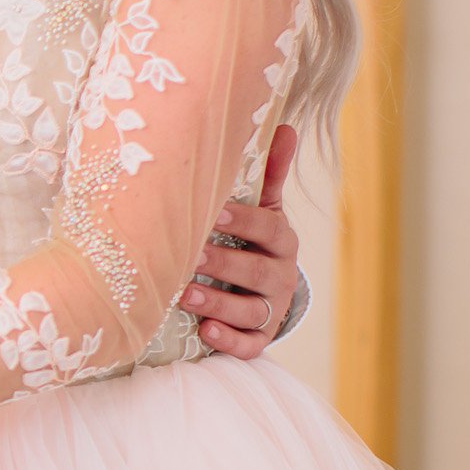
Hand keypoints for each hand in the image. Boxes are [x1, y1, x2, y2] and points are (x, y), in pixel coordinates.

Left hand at [180, 123, 300, 360]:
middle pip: (257, 270)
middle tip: (191, 255)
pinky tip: (206, 332)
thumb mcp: (262, 207)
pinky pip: (249, 344)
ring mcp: (271, 308)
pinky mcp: (259, 338)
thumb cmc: (253, 239)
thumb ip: (269, 172)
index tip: (213, 211)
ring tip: (185, 296)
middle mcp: (281, 275)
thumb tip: (283, 125)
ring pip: (251, 310)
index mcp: (281, 239)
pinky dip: (228, 340)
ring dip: (219, 303)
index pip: (268, 227)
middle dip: (224, 264)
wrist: (263, 289)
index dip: (243, 220)